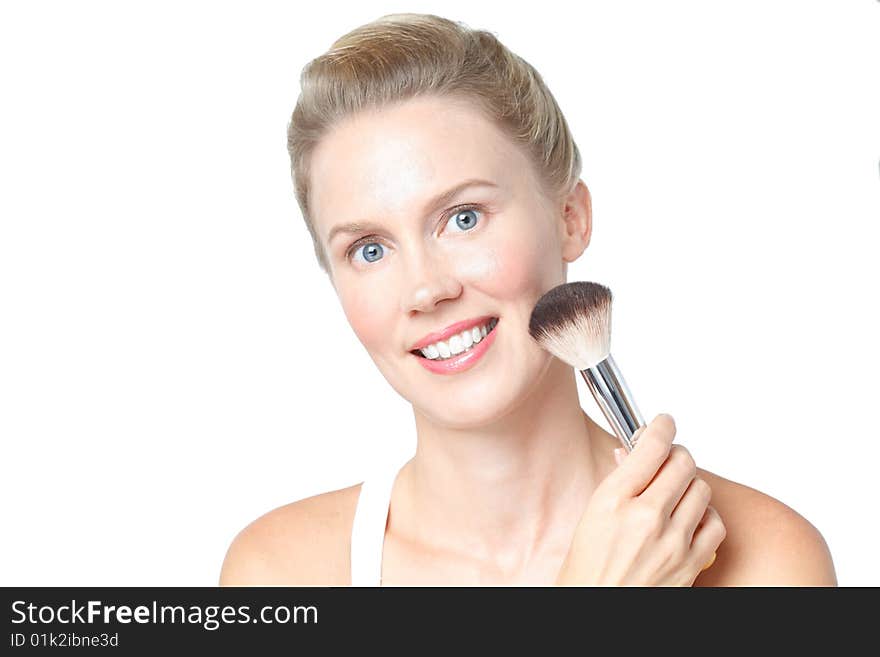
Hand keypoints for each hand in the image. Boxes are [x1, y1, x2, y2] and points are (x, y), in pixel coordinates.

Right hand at [555, 413, 725, 585]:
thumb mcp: (591, 516)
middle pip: (682, 462)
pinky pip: (714, 522)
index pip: (651, 447)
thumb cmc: (588, 569)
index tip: (664, 422)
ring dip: (689, 484)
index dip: (662, 427)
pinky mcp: (690, 564)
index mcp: (613, 501)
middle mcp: (645, 518)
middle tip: (668, 458)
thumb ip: (618, 482)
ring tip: (675, 492)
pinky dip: (704, 515)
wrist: (596, 610)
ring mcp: (672, 542)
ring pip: (701, 488)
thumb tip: (636, 453)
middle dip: (676, 454)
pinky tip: (688, 518)